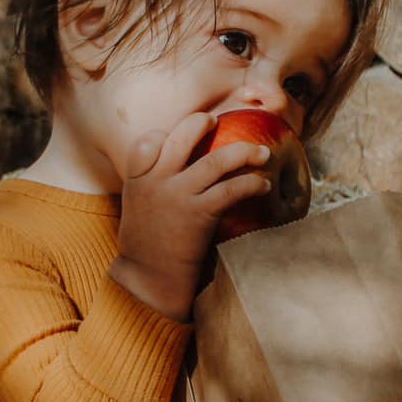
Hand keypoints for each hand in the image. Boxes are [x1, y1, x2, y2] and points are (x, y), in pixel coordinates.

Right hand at [109, 111, 272, 320]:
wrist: (148, 280)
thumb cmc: (146, 248)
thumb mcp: (137, 210)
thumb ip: (150, 188)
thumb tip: (176, 175)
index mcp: (137, 180)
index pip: (147, 141)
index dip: (164, 134)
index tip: (176, 135)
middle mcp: (157, 182)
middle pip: (182, 137)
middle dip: (201, 123)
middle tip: (216, 121)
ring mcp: (178, 196)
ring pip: (215, 161)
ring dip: (244, 152)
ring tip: (262, 151)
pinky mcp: (199, 214)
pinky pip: (231, 189)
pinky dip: (252, 182)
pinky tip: (264, 184)